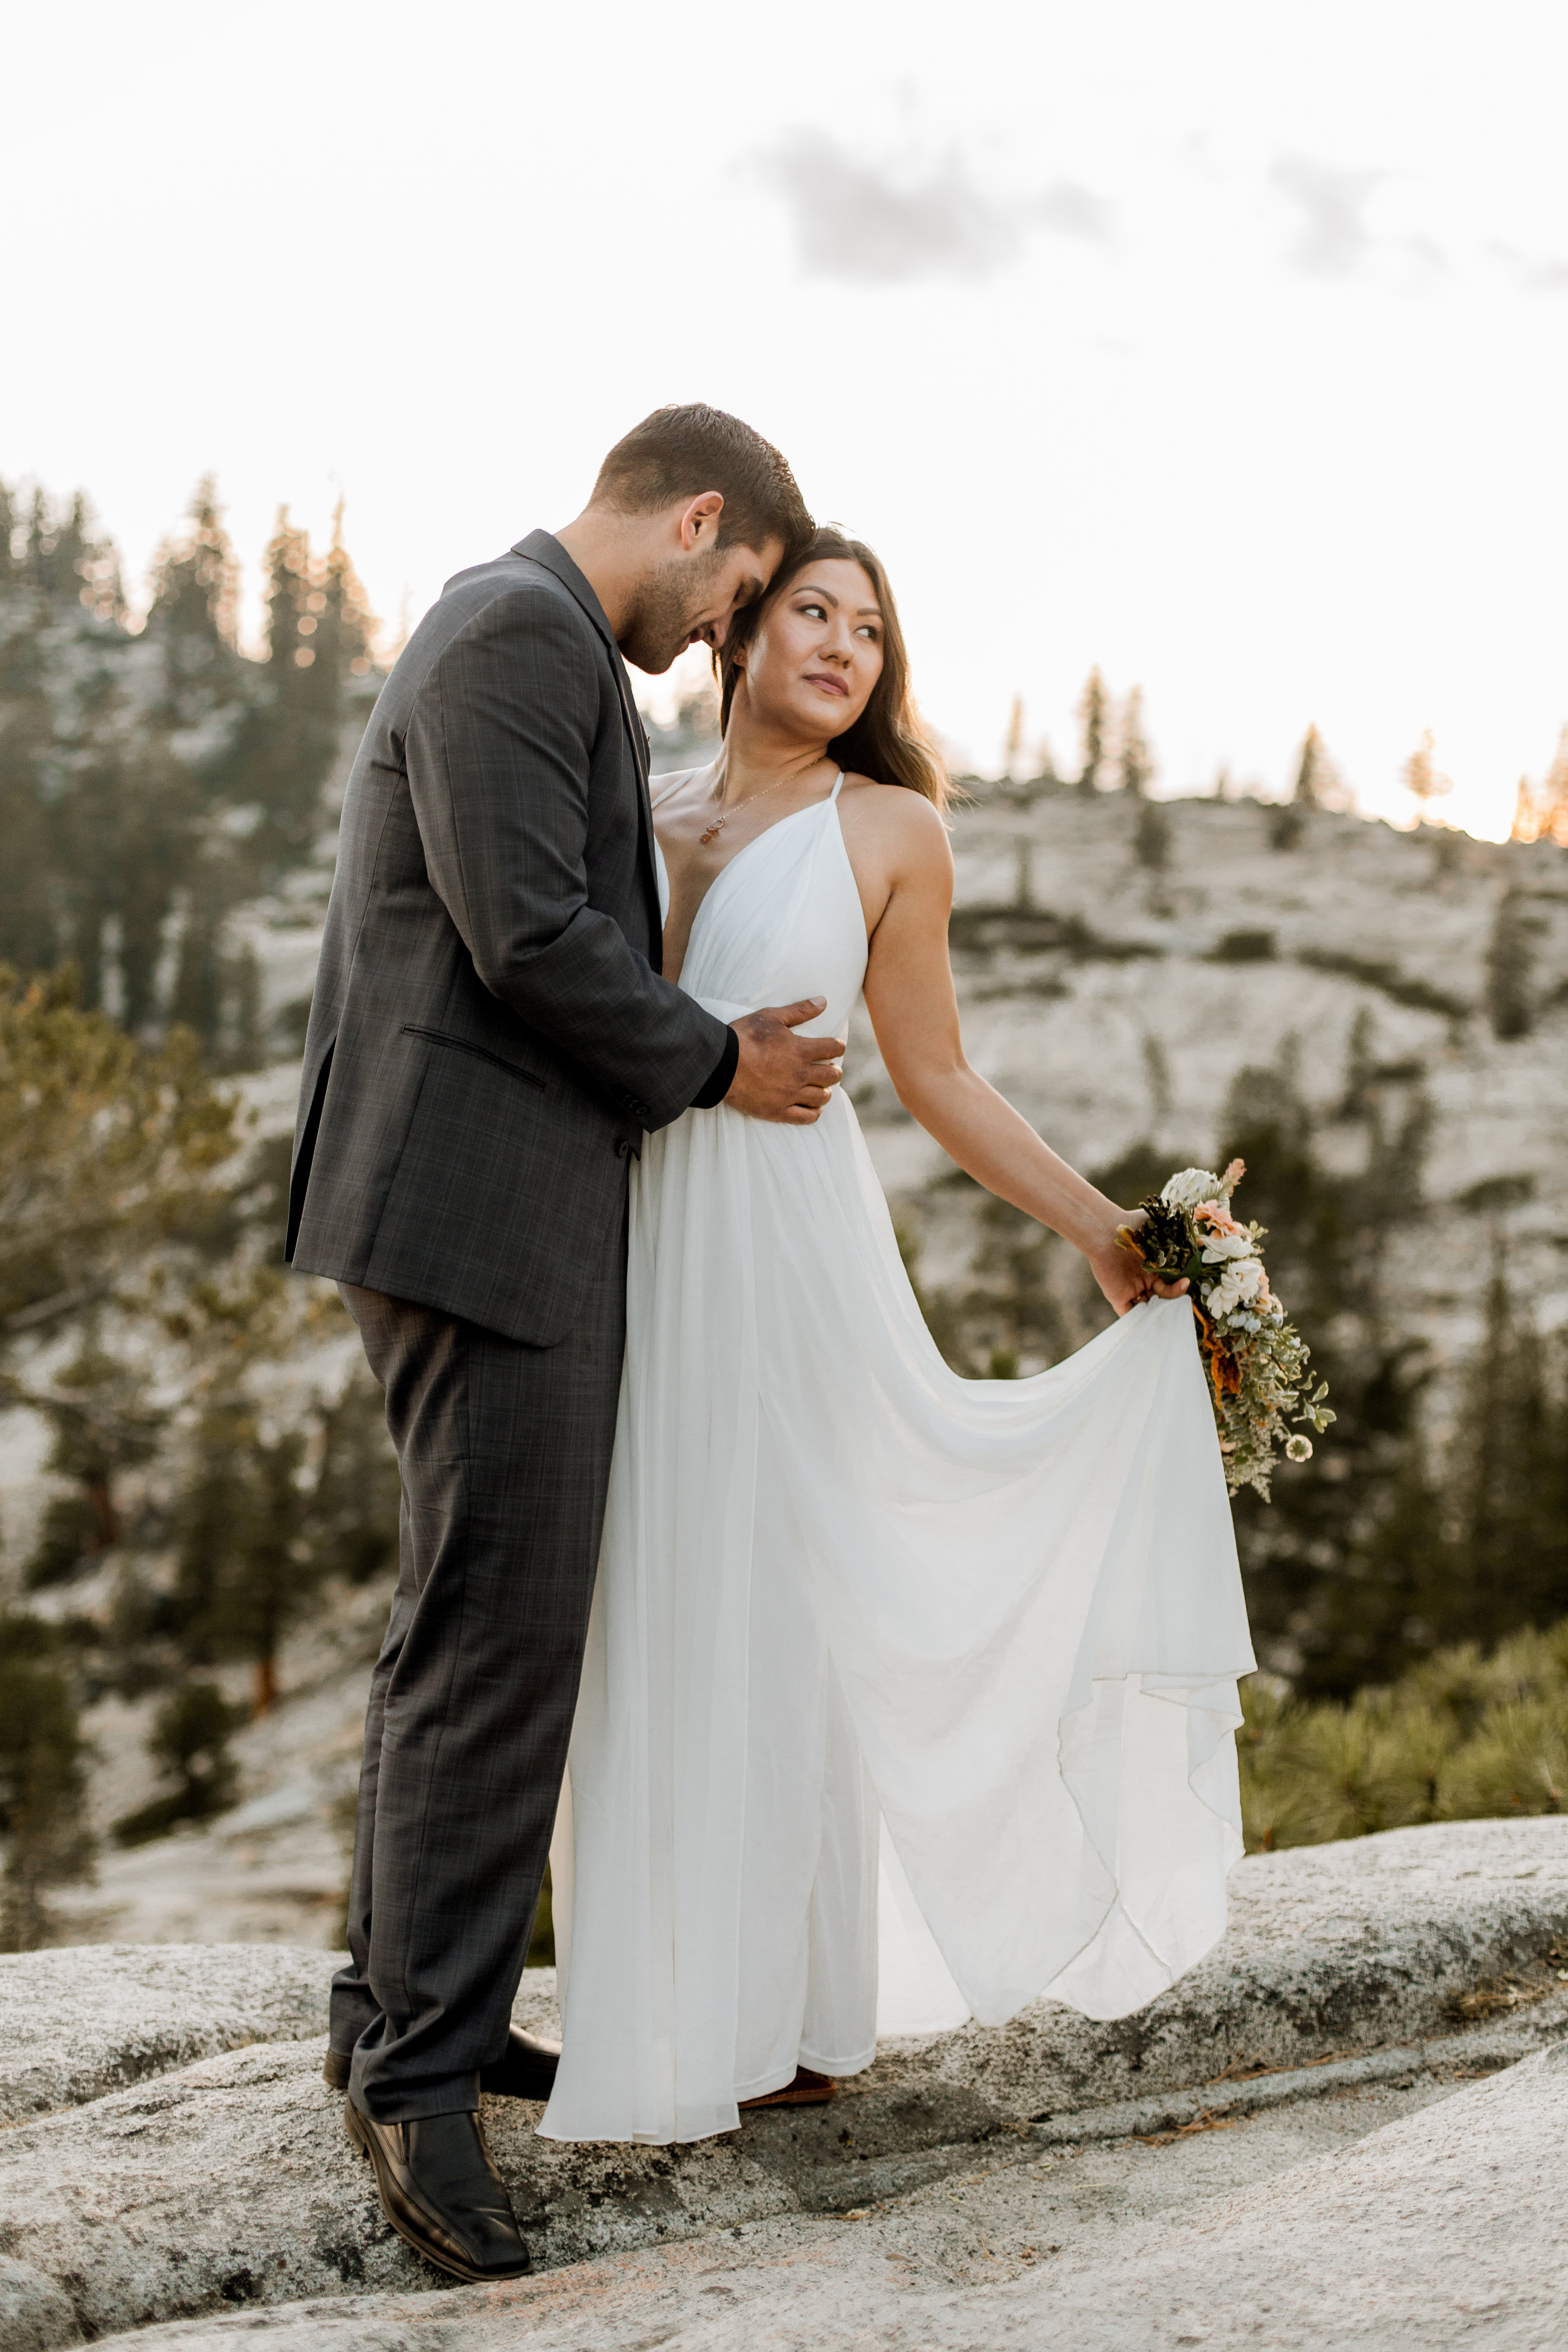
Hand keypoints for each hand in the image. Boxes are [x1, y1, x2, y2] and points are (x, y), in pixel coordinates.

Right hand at [725, 998, 844, 1124]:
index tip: (835, 1047)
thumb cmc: (743, 1037)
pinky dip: (814, 1113)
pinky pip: (806, 1117)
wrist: (719, 1064)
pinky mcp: (778, 1111)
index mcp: (801, 1050)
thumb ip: (799, 1010)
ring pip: (821, 1097)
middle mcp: (800, 1074)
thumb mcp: (771, 1017)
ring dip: (825, 1091)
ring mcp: (790, 1095)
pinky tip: (813, 1108)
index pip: (833, 1049)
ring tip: (821, 1088)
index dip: (837, 1046)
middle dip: (834, 1070)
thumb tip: (823, 1001)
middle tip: (829, 1069)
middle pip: (832, 1075)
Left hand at [1087, 1207, 1190, 1316]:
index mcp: (1154, 1266)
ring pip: (1150, 1308)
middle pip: (1163, 1296)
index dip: (1180, 1285)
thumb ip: (1180, 1234)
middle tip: (1183, 1287)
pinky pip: (1131, 1315)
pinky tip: (1153, 1317)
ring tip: (1170, 1304)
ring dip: (1161, 1310)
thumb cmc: (1131, 1224)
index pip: (1171, 1282)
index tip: (1188, 1280)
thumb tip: (1203, 1242)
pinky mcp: (1118, 1298)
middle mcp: (1144, 1279)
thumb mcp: (1160, 1226)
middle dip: (1174, 1296)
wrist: (1105, 1230)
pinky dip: (1141, 1320)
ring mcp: (1132, 1290)